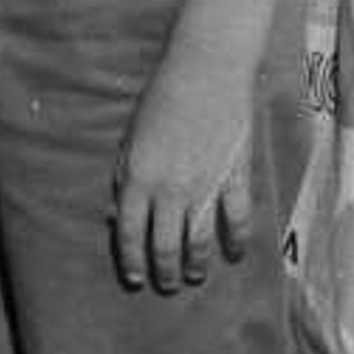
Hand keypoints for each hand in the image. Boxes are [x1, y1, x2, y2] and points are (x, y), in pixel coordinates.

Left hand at [113, 43, 256, 290]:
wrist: (205, 69)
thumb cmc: (161, 97)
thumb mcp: (129, 137)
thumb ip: (124, 176)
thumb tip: (116, 212)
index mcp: (137, 177)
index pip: (128, 232)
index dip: (131, 260)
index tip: (134, 278)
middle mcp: (169, 188)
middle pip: (164, 245)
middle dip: (163, 271)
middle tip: (165, 284)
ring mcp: (205, 185)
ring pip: (199, 240)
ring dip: (196, 263)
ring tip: (194, 275)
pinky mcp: (235, 176)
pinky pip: (237, 219)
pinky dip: (236, 241)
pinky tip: (234, 255)